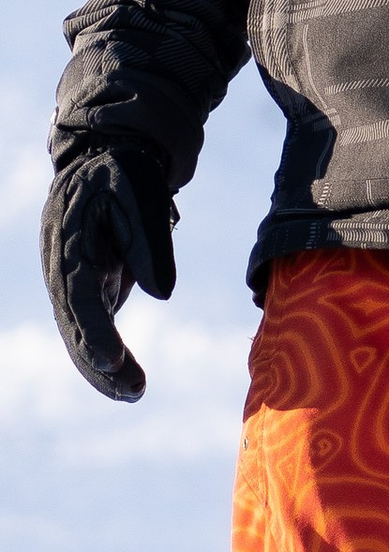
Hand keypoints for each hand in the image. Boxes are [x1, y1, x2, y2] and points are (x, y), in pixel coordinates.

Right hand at [41, 145, 175, 401]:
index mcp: (71, 244)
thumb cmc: (126, 174)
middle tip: (134, 392)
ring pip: (81, 332)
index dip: (94, 330)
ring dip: (103, 368)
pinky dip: (105, 355)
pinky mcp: (86, 286)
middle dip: (100, 363)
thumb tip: (162, 294)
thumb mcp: (142, 196)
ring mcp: (71, 280)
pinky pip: (91, 327)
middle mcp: (63, 268)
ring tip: (134, 394)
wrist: (106, 158)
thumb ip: (151, 243)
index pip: (79, 295)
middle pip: (76, 325)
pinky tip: (125, 382)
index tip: (112, 359)